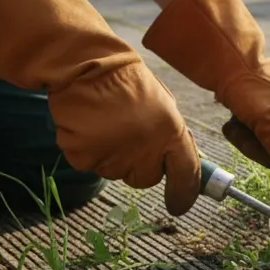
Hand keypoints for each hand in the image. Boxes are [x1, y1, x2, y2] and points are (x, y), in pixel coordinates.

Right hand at [0, 0, 201, 214]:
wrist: (86, 65)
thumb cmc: (128, 82)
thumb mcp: (163, 106)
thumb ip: (171, 136)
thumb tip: (177, 164)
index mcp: (172, 132)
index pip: (186, 174)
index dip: (184, 193)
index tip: (179, 205)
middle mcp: (146, 148)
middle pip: (146, 179)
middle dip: (140, 165)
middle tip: (129, 137)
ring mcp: (113, 154)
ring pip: (116, 172)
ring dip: (112, 156)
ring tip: (106, 124)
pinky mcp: (84, 155)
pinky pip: (89, 164)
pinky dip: (88, 150)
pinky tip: (88, 126)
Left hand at [142, 0, 269, 170]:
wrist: (224, 61)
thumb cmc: (251, 87)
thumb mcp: (269, 119)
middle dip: (262, 148)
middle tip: (247, 135)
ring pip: (266, 146)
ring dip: (248, 141)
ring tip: (237, 124)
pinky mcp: (260, 115)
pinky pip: (253, 136)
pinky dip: (241, 132)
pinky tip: (233, 120)